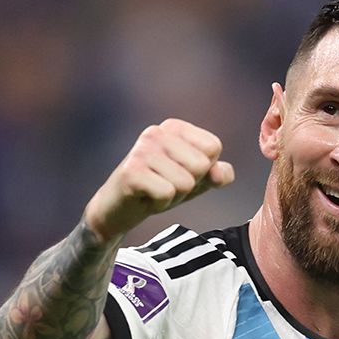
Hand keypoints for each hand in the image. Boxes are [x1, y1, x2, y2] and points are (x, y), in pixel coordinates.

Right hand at [84, 118, 234, 241]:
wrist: (117, 210)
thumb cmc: (158, 190)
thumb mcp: (195, 181)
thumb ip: (217, 175)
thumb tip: (221, 173)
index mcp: (173, 127)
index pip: (213, 147)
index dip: (202, 170)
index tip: (179, 173)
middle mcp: (156, 132)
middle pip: (202, 165)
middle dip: (188, 184)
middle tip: (164, 184)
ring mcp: (142, 150)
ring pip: (186, 182)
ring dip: (173, 196)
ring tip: (154, 190)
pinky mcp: (131, 172)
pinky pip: (168, 194)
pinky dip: (160, 203)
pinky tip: (144, 197)